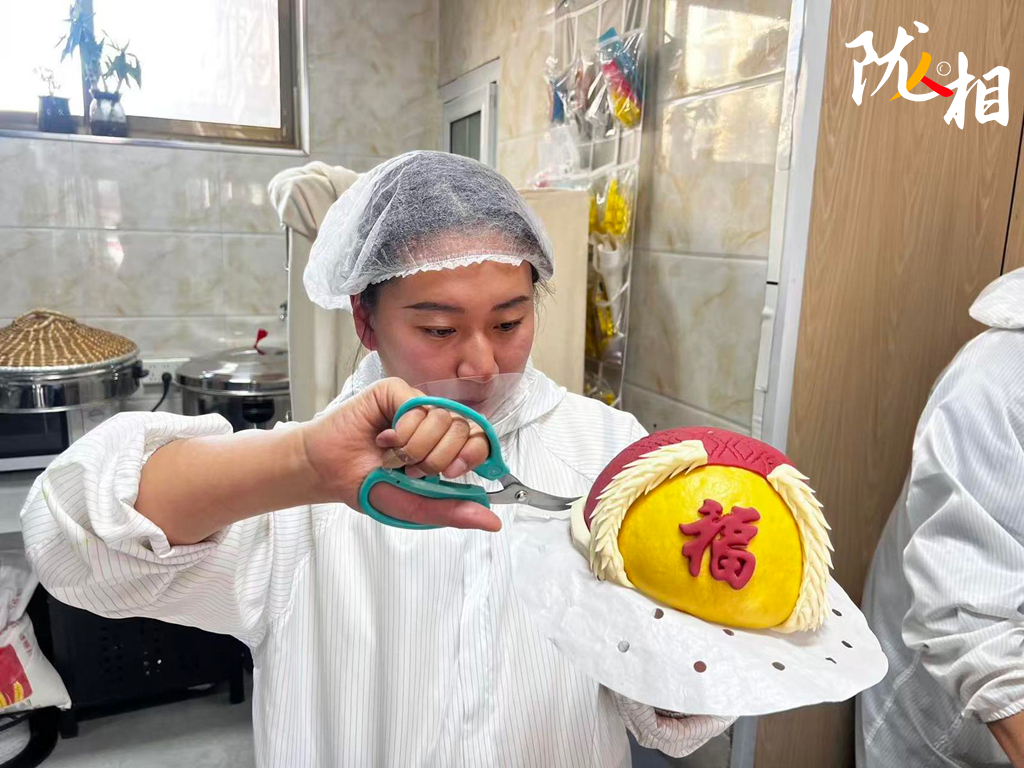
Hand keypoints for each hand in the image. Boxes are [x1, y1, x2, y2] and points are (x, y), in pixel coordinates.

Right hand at [299, 378, 499, 530]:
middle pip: (464, 430)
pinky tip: (383, 438)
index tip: (451, 473)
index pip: (480, 440)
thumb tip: (492, 521)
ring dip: (414, 448)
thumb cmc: (365, 484)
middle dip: (436, 459)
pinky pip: (417, 406)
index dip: (472, 455)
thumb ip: (452, 510)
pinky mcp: (395, 390)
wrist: (325, 471)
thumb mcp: (413, 506)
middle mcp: (434, 422)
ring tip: (392, 454)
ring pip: (442, 418)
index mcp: (444, 446)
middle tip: (410, 468)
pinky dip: (401, 432)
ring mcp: (416, 404)